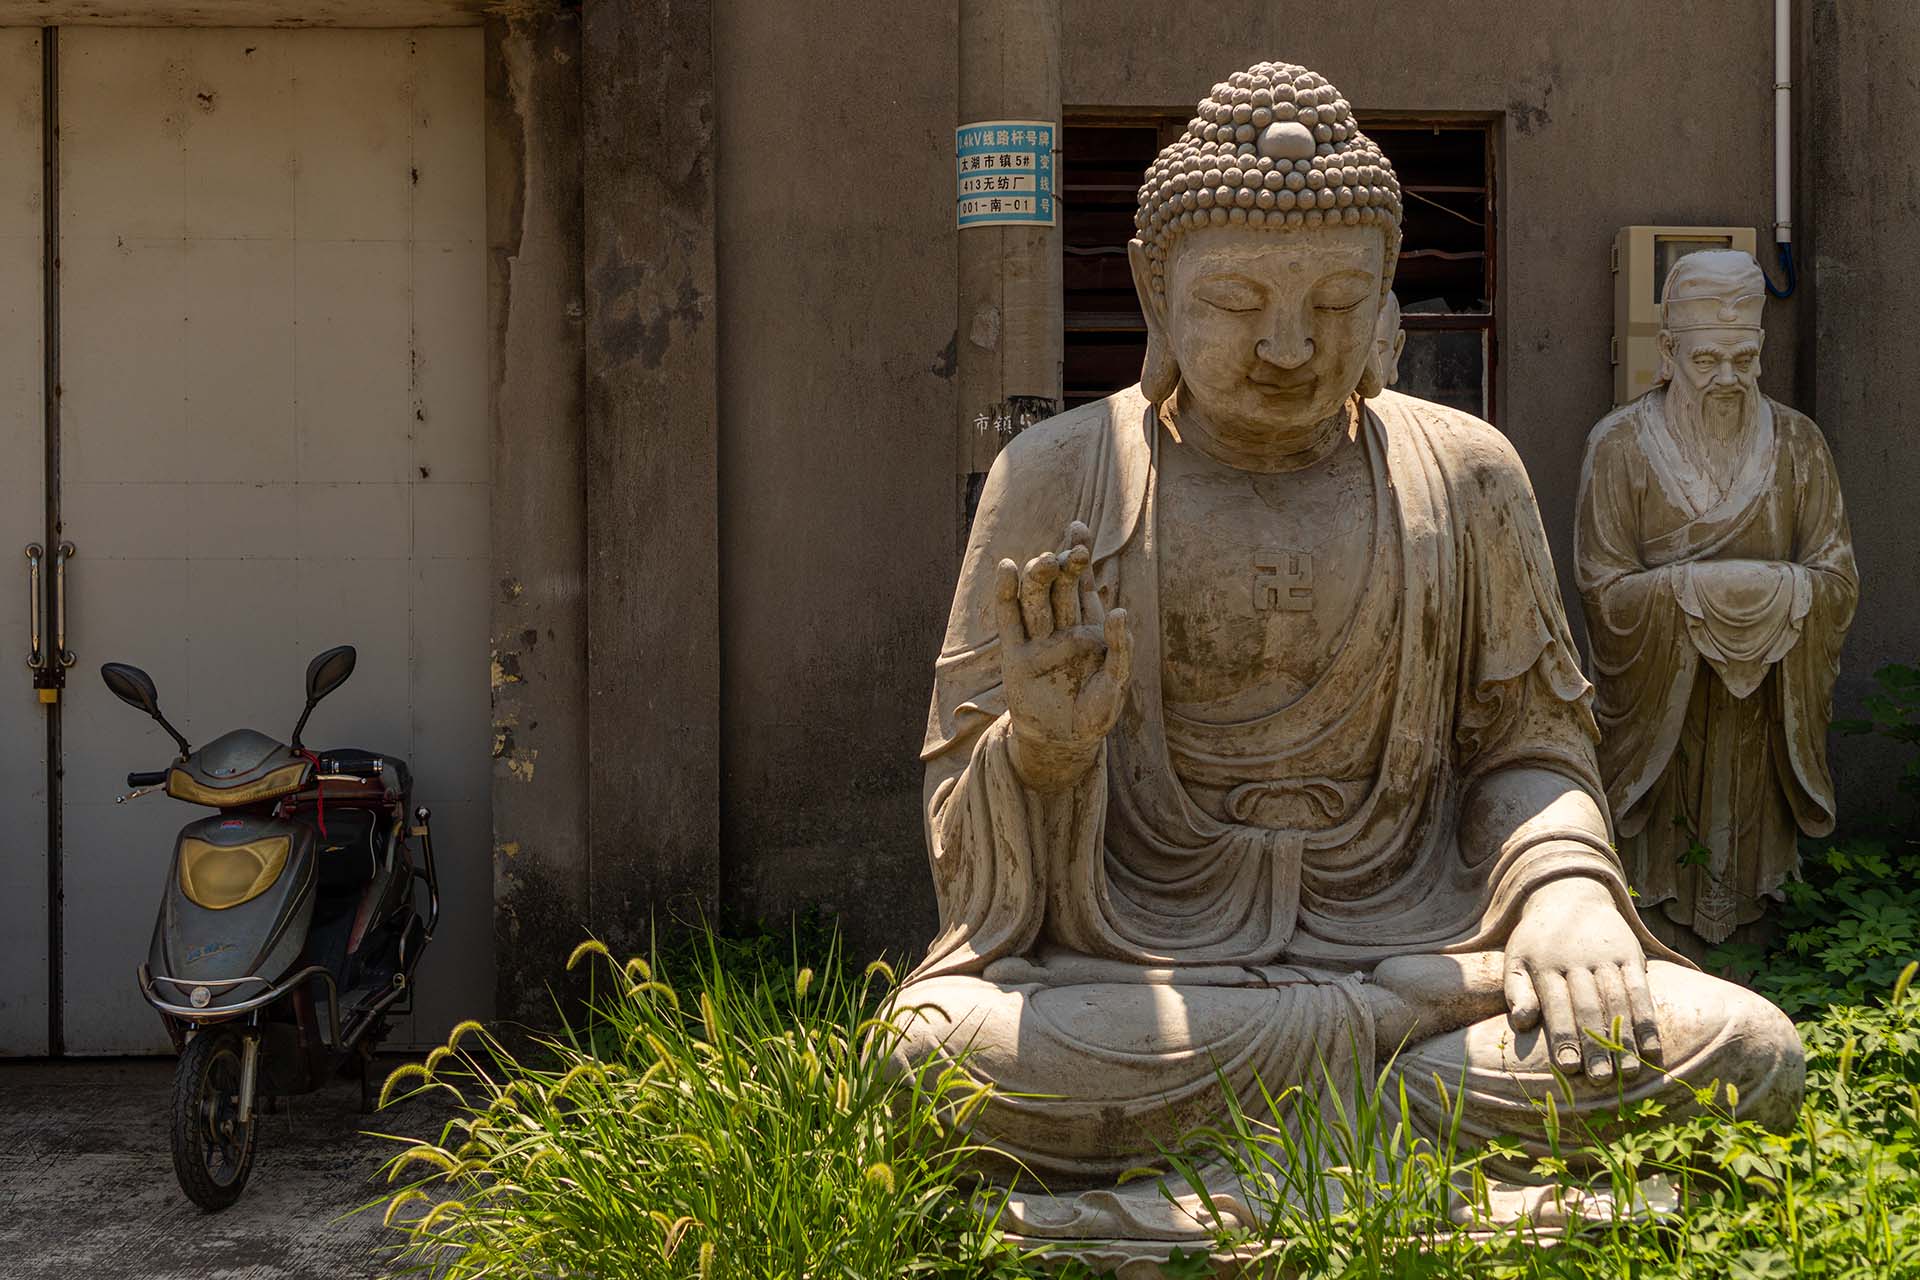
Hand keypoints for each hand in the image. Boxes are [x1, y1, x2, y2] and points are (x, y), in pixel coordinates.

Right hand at [994, 521, 1131, 790]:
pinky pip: (1009, 619)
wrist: (1065, 742)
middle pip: (1059, 585)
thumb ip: (1120, 646)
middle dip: (1064, 565)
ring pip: (1035, 597)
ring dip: (1039, 576)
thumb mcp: (1117, 681)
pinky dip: (1006, 593)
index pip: (1084, 583)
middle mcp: (1062, 627)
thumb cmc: (1097, 712)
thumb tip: (1117, 609)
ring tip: (1044, 561)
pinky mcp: (1015, 656)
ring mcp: (1038, 639)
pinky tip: (1007, 568)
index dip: (1080, 556)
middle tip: (1069, 552)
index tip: (1079, 530)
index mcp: (1089, 626)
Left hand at [1503, 876, 1660, 1081]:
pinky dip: (1648, 1020)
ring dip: (1624, 1039)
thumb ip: (1516, 991)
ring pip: (1618, 1002)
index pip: (1556, 1006)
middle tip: (1601, 1080)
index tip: (1569, 1068)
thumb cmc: (1538, 942)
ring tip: (1628, 1073)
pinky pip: (1641, 990)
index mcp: (1545, 964)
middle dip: (1595, 1045)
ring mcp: (1606, 957)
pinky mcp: (1630, 954)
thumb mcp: (1516, 959)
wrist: (1568, 895)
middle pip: (1589, 1008)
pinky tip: (1652, 1049)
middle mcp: (1577, 960)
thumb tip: (1523, 1023)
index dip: (1563, 1037)